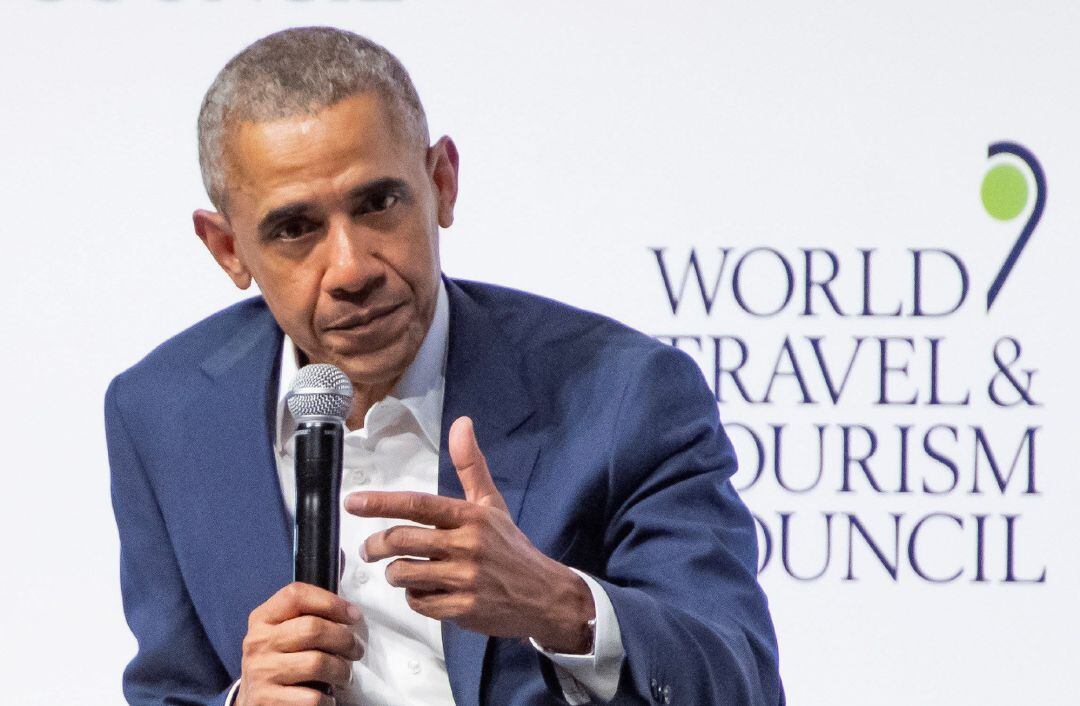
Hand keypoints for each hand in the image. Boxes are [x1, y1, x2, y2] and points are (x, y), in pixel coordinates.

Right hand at [236, 582, 365, 705]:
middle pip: (313, 628)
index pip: (296, 594)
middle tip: (356, 650)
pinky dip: (328, 699)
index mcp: (263, 618)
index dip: (331, 601)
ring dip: (341, 670)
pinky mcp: (268, 701)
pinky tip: (327, 696)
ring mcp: (261, 672)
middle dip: (345, 639)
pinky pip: (312, 697)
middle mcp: (258, 642)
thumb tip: (345, 573)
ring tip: (344, 674)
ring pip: (317, 662)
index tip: (353, 615)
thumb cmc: (278, 662)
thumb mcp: (283, 631)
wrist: (252, 703)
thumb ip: (308, 609)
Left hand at [344, 416, 594, 652]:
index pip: (418, 505)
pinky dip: (415, 598)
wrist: (545, 595)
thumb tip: (462, 422)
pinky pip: (419, 603)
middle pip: (402, 541)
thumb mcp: (491, 504)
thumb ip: (470, 465)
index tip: (353, 503)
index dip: (381, 503)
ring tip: (402, 571)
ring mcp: (465, 579)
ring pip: (404, 574)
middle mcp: (467, 545)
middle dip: (375, 546)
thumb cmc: (510, 547)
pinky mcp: (464, 609)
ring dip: (395, 574)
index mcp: (470, 516)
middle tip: (368, 550)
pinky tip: (426, 592)